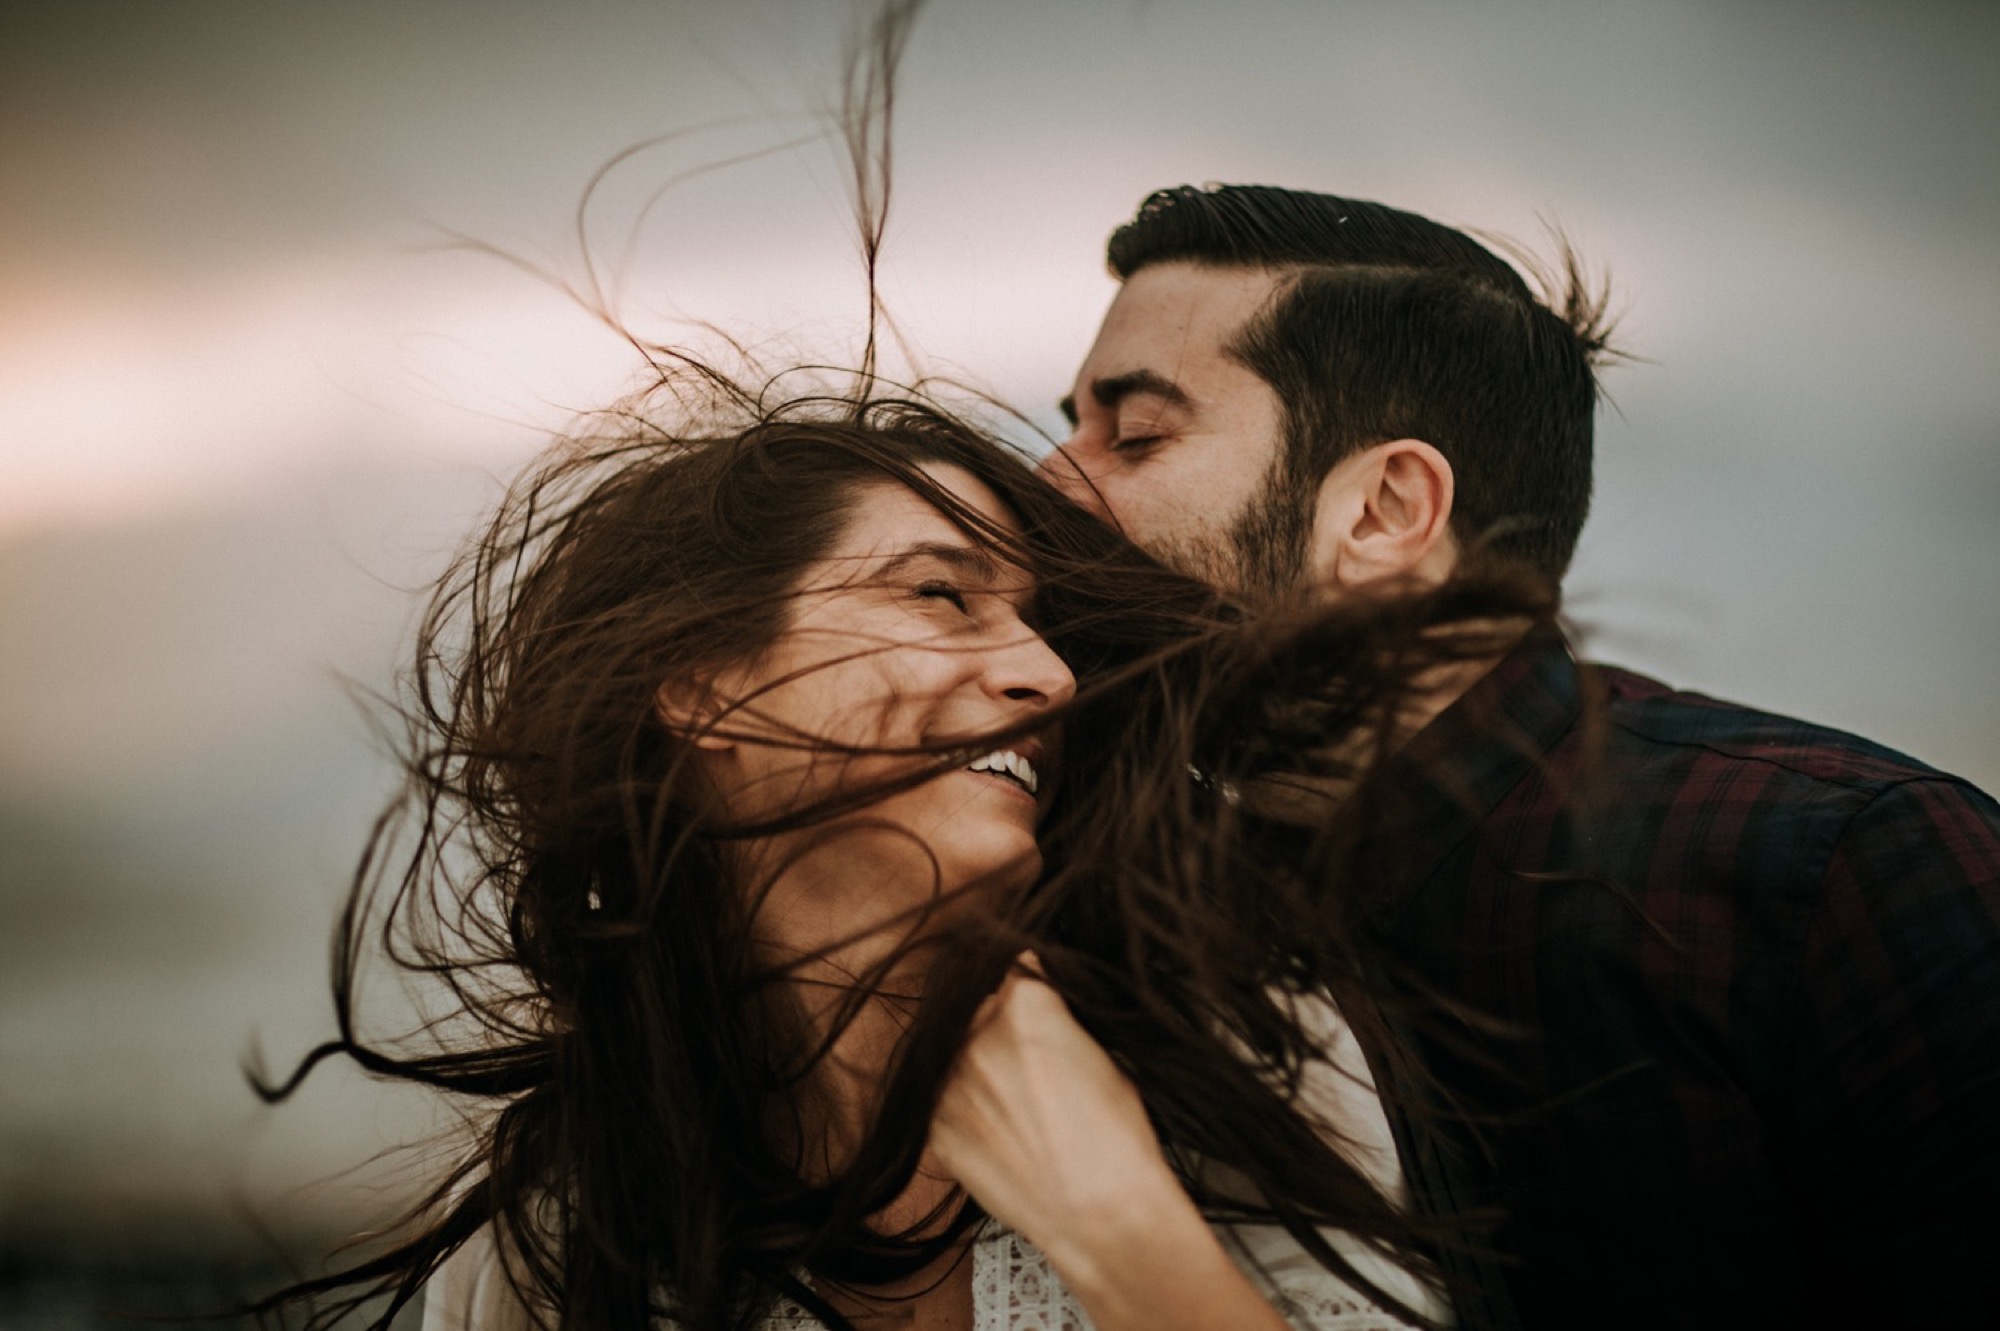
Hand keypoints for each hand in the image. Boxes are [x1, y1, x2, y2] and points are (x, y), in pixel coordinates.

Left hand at [927, 954, 1294, 1330]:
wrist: (1096, 1211)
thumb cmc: (1116, 1137)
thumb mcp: (1105, 1055)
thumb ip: (1060, 1024)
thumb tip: (1046, 1015)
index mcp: (1024, 1002)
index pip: (1017, 965)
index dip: (1031, 984)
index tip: (1035, 997)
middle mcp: (976, 1031)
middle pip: (982, 1008)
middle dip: (1001, 1025)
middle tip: (1032, 1064)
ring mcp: (948, 1080)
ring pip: (956, 1053)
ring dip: (978, 1065)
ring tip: (1016, 1103)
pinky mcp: (933, 1126)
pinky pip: (942, 1099)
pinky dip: (965, 1107)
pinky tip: (999, 1131)